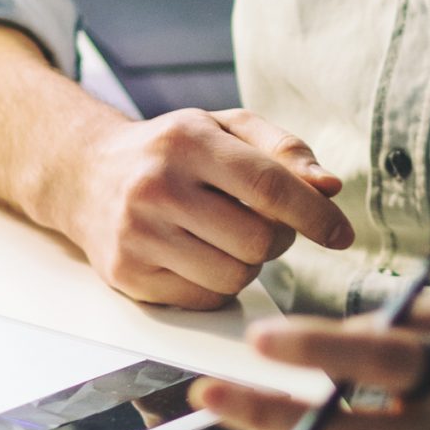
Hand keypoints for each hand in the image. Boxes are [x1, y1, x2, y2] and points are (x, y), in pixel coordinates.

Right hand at [66, 105, 354, 309]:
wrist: (88, 175)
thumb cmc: (173, 151)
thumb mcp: (225, 129)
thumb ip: (283, 150)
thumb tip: (329, 187)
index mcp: (188, 140)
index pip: (267, 184)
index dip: (314, 213)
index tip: (342, 235)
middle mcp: (157, 186)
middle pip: (256, 239)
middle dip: (277, 239)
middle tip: (265, 225)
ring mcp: (138, 234)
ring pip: (234, 276)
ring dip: (248, 265)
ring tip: (229, 238)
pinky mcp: (128, 275)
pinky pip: (204, 300)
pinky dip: (217, 286)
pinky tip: (201, 256)